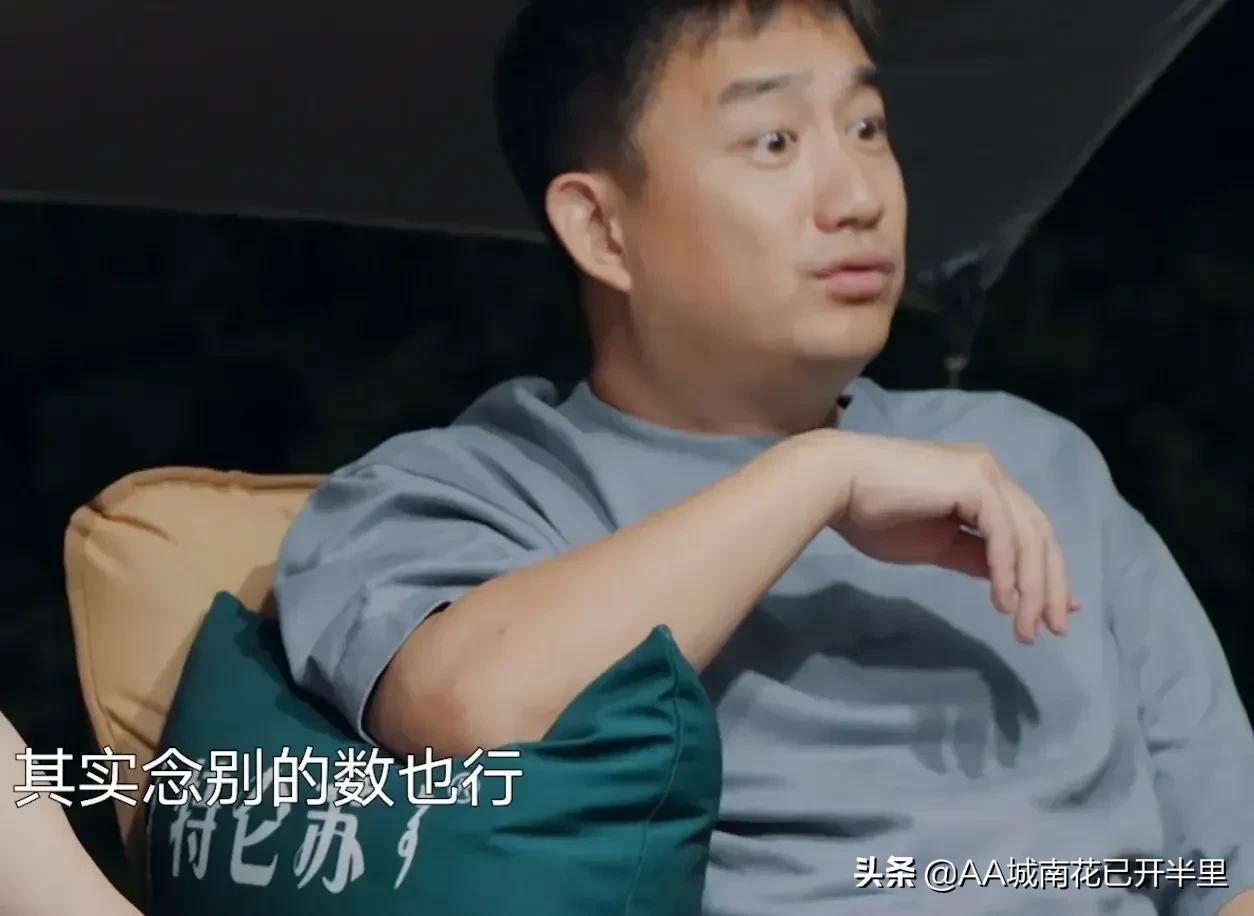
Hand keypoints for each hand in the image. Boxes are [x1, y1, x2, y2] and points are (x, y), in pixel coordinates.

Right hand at [829, 434, 1078, 642]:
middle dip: (1050, 586)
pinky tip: (1003, 602)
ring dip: (1031, 588)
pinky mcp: (974, 483)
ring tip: (1024, 627)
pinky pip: (1002, 534)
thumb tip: (1008, 585)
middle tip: (1053, 629)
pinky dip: (1007, 570)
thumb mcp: (934, 545)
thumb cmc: (872, 513)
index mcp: (981, 483)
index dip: (1045, 572)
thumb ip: (972, 557)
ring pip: (1027, 537)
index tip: (1055, 610)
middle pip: (1039, 534)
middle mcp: (991, 473)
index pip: (1027, 529)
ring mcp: (985, 474)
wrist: (837, 484)